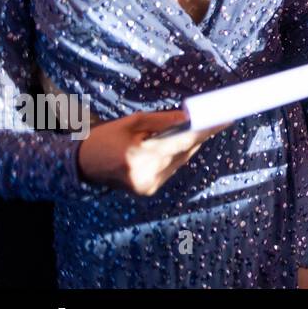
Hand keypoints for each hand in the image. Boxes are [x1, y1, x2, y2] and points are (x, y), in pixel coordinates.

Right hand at [76, 109, 230, 195]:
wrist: (81, 165)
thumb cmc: (105, 138)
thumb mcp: (132, 123)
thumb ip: (162, 121)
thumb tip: (189, 117)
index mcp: (140, 156)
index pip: (183, 141)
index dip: (207, 130)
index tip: (226, 119)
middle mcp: (146, 175)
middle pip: (185, 152)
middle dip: (200, 135)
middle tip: (216, 119)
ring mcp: (148, 186)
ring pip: (180, 161)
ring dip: (188, 146)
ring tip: (195, 130)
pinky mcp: (148, 191)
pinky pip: (171, 169)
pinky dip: (175, 157)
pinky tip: (175, 146)